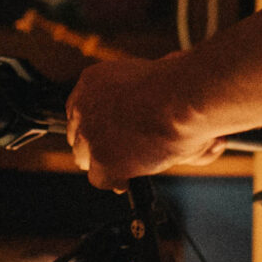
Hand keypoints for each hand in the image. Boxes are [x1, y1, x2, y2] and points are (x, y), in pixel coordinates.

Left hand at [65, 56, 222, 190]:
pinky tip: (129, 178)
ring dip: (105, 162)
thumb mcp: (142, 80)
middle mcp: (83, 107)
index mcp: (91, 81)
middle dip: (98, 145)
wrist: (182, 98)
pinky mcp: (102, 159)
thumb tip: (138, 116)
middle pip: (79, 136)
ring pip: (85, 159)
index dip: (97, 126)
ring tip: (130, 164)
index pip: (81, 111)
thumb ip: (130, 98)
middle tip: (120, 153)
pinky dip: (115, 180)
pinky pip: (99, 179)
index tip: (109, 135)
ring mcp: (90, 134)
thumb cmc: (176, 86)